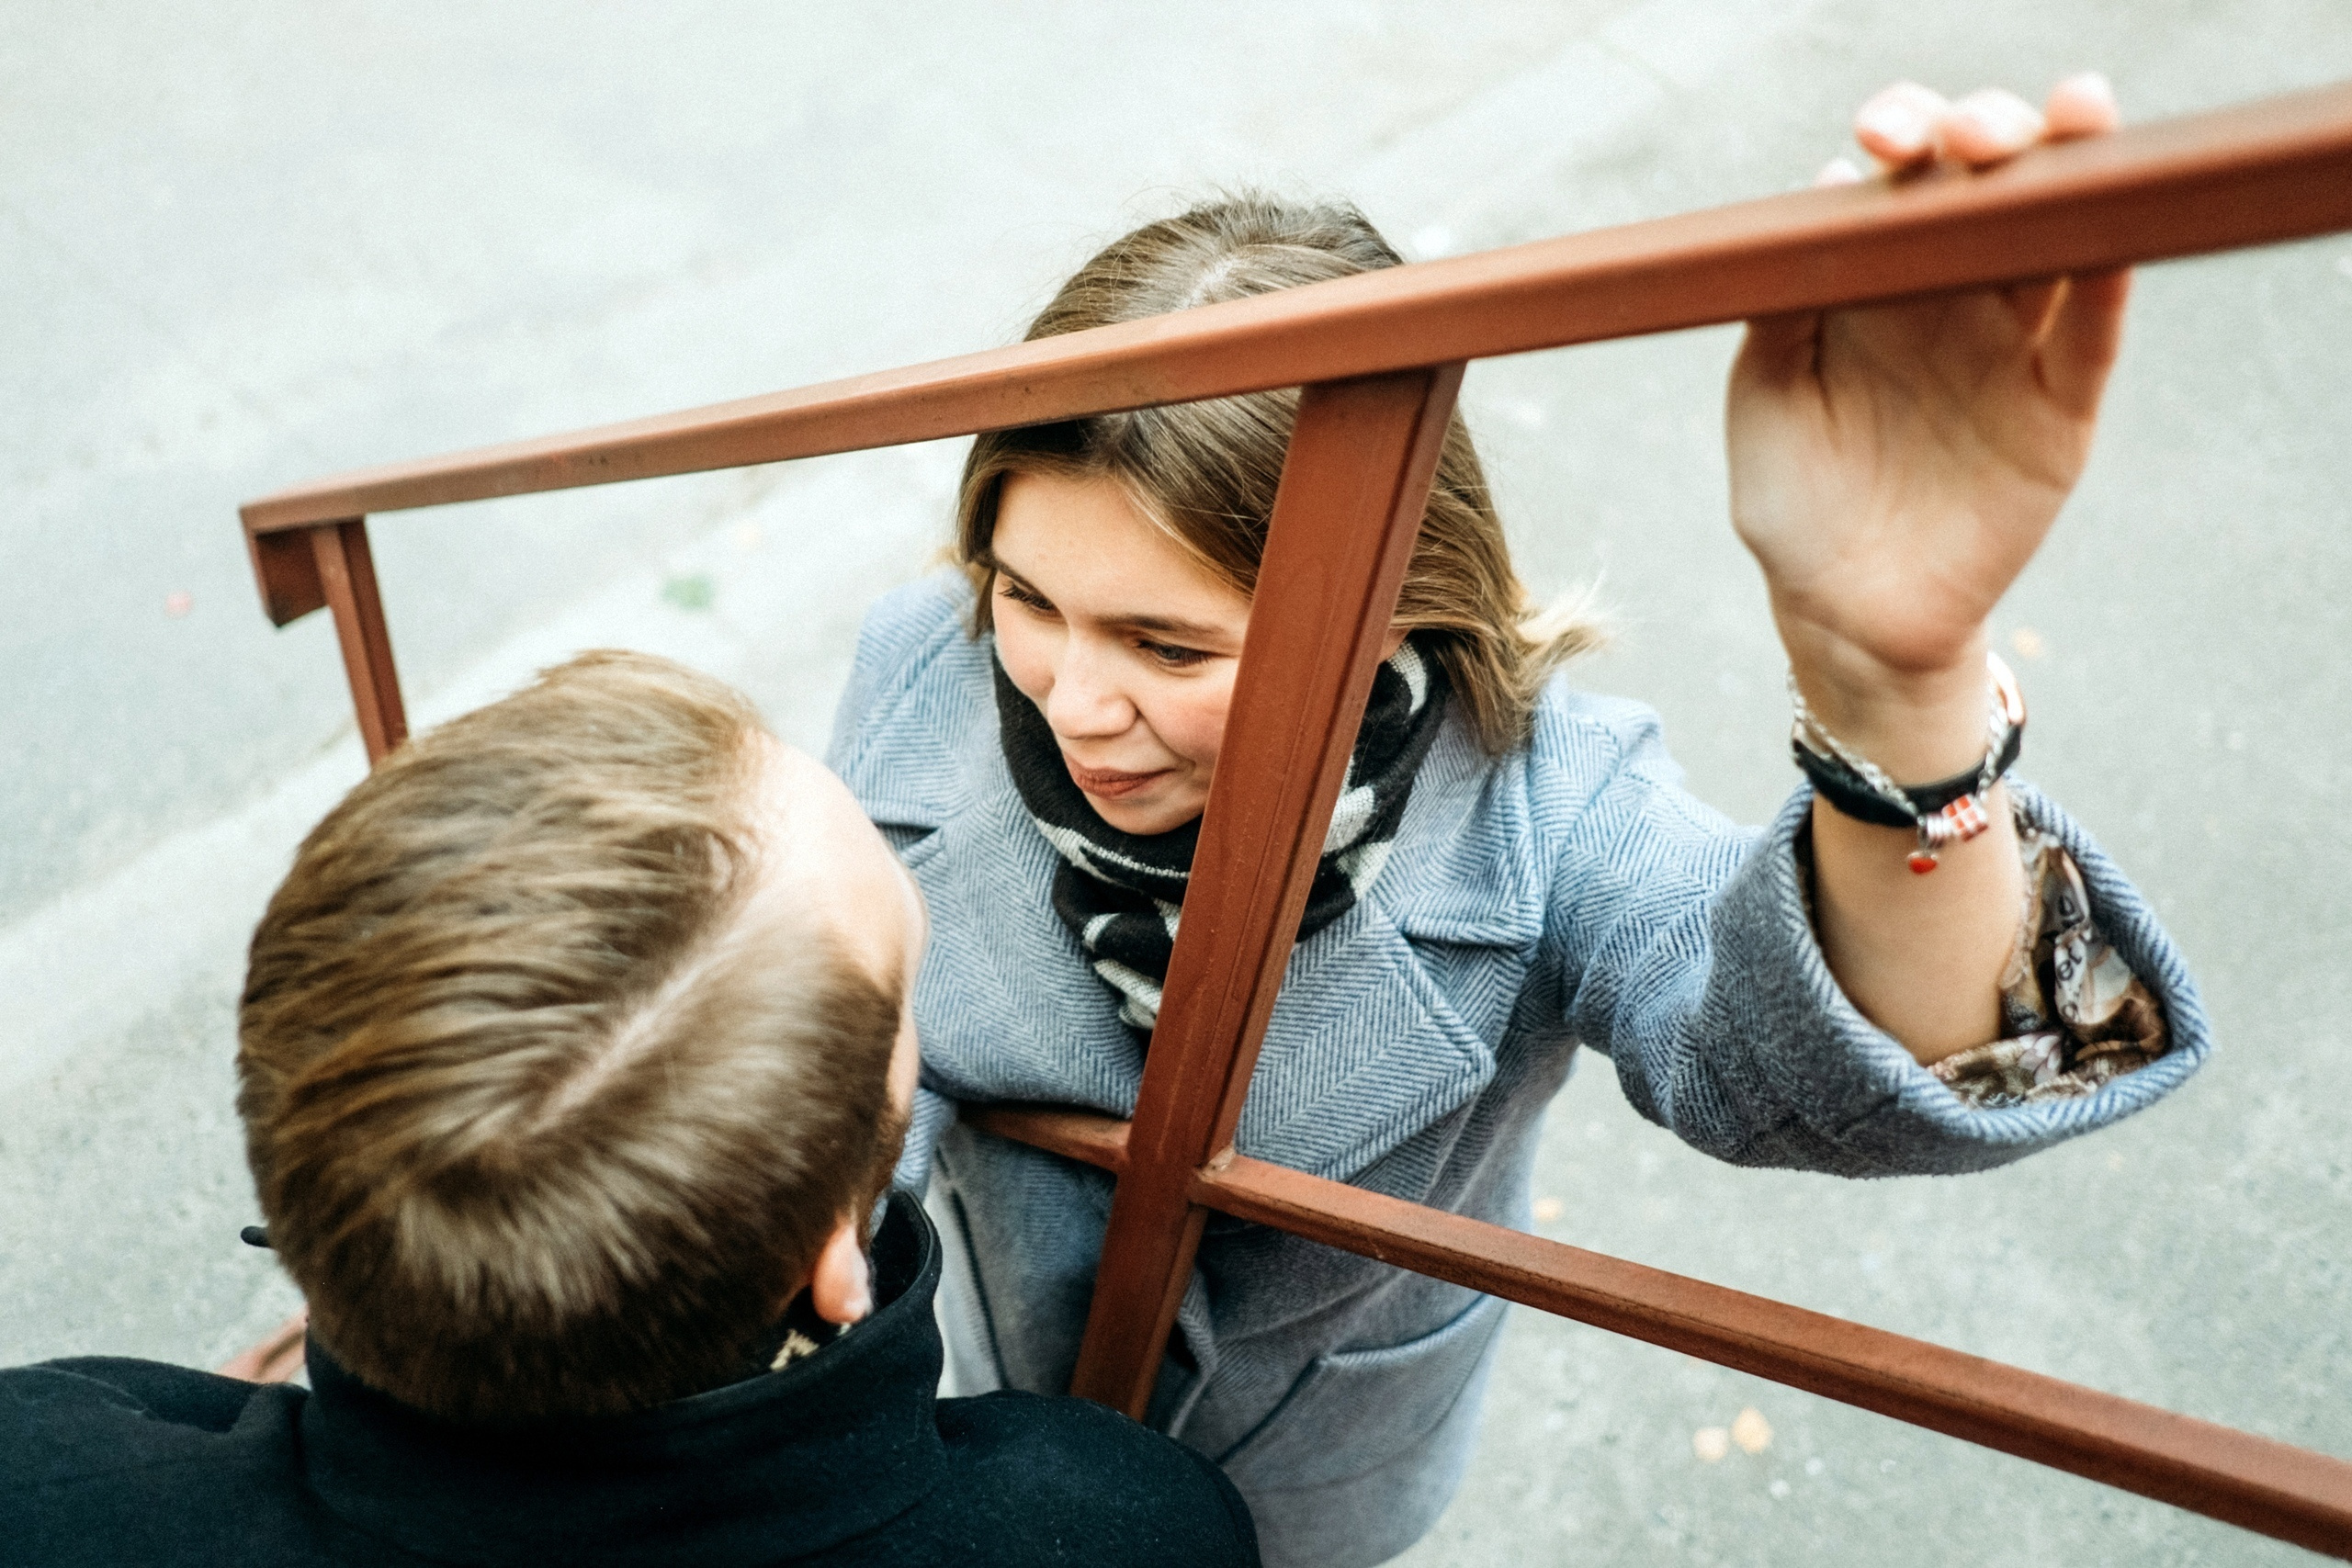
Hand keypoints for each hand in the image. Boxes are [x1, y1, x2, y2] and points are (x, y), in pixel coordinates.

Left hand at [1727, 74, 2126, 775]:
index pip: (1901, 185)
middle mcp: (1950, 301)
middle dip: (1986, 134)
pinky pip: (2093, 332)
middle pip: (1988, 187)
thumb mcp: (1764, 403)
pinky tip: (2107, 226)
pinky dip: (2107, 273)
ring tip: (2070, 117)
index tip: (1878, 141)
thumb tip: (1815, 206)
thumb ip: (1781, 314)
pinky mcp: (2060, 408)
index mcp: (1872, 288)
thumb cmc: (1793, 509)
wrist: (1846, 618)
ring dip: (2065, 171)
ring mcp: (2012, 348)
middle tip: (1968, 137)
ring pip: (2055, 236)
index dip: (1899, 137)